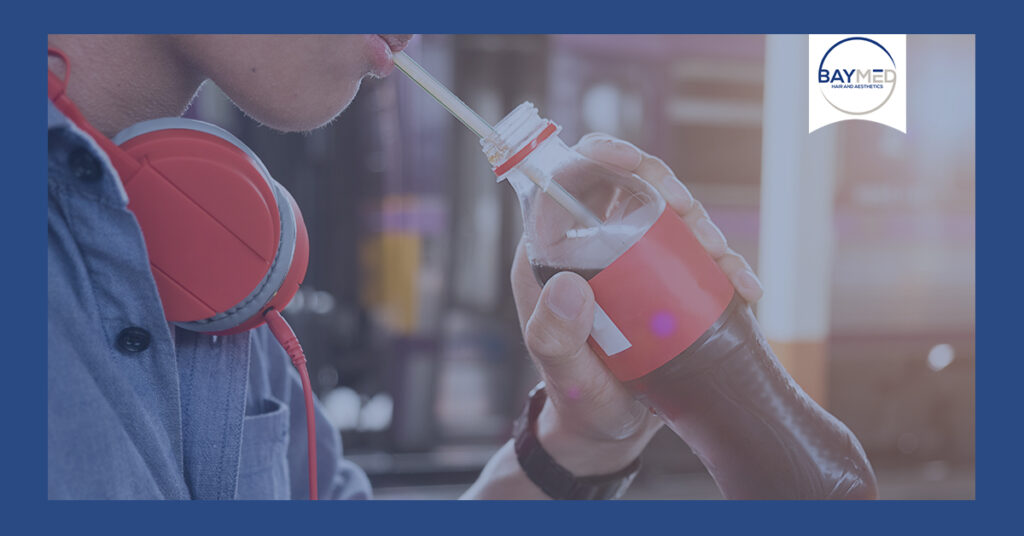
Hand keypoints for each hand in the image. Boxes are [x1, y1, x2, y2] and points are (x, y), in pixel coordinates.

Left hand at [511, 132, 764, 474]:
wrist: (612, 430)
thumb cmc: (579, 402)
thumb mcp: (565, 376)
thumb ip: (554, 338)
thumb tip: (568, 285)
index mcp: (554, 251)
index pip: (570, 181)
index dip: (599, 156)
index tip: (629, 159)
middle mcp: (594, 247)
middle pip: (631, 188)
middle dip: (667, 190)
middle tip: (690, 218)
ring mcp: (634, 263)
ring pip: (671, 217)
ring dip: (703, 228)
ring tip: (723, 265)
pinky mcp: (668, 282)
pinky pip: (700, 258)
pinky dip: (727, 267)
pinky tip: (747, 291)